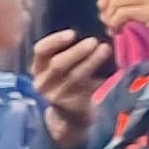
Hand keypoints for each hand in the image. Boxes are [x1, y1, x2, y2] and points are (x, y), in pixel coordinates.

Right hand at [27, 30, 108, 148]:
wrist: (69, 117)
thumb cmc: (68, 83)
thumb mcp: (62, 68)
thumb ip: (70, 52)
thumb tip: (98, 31)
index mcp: (38, 68)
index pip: (40, 50)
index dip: (55, 41)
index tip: (72, 34)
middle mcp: (42, 82)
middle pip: (57, 64)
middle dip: (77, 51)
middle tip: (94, 41)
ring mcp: (54, 96)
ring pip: (74, 76)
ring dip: (91, 62)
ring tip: (105, 49)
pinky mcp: (69, 107)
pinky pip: (86, 90)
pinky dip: (99, 80)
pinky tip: (110, 73)